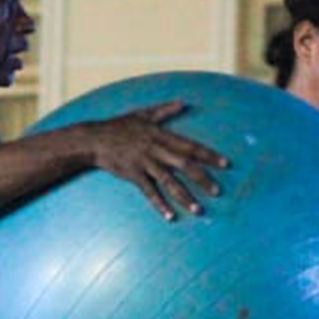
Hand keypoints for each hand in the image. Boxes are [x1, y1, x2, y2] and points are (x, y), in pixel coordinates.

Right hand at [81, 102, 228, 219]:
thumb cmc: (119, 126)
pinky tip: (170, 216)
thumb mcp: (142, 114)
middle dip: (202, 179)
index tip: (225, 164)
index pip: (190, 146)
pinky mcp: (132, 175)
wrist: (93, 139)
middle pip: (184, 165)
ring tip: (199, 210)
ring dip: (185, 197)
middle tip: (217, 192)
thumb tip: (183, 102)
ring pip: (169, 182)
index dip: (209, 155)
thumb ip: (164, 110)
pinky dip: (159, 204)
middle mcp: (156, 149)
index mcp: (161, 135)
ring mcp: (144, 163)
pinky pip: (149, 192)